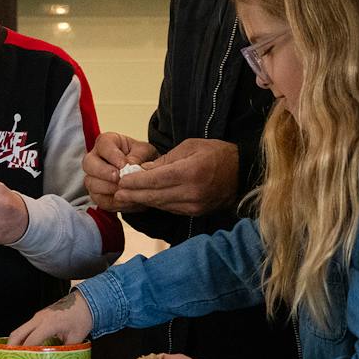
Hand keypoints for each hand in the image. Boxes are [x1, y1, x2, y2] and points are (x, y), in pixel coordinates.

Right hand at [5, 290, 94, 349]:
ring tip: (15, 355)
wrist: (85, 301)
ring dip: (15, 342)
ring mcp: (38, 316)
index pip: (31, 340)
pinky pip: (26, 327)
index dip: (25, 352)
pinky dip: (21, 337)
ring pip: (19, 330)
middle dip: (11, 347)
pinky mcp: (39, 316)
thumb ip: (66, 350)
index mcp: (49, 323)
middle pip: (17, 333)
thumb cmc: (82, 316)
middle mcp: (40, 318)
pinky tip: (24, 346)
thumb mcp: (77, 337)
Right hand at [83, 132, 157, 211]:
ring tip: (124, 190)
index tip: (125, 165)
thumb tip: (130, 164)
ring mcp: (93, 177)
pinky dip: (112, 201)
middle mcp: (95, 159)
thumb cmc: (143, 158)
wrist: (145, 177)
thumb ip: (138, 155)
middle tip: (118, 178)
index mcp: (106, 143)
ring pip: (91, 183)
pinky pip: (99, 199)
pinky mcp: (97, 194)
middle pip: (89, 164)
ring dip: (108, 188)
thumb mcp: (146, 151)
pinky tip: (125, 199)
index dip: (113, 156)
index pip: (103, 145)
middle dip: (103, 172)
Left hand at [110, 139, 238, 217]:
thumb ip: (165, 160)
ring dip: (143, 201)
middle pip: (155, 195)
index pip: (155, 179)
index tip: (121, 181)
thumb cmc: (216, 153)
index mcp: (190, 172)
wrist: (241, 172)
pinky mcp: (196, 212)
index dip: (136, 182)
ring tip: (126, 197)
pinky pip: (170, 208)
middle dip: (134, 194)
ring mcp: (194, 205)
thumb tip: (143, 169)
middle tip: (117, 193)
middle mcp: (192, 192)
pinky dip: (157, 204)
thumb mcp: (190, 147)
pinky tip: (145, 200)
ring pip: (161, 204)